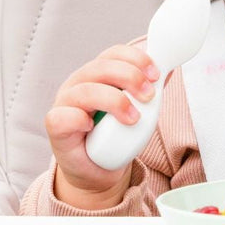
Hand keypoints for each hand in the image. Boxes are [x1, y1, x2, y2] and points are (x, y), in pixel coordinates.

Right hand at [44, 44, 160, 208]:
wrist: (97, 170)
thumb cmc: (115, 136)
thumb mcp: (136, 109)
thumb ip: (146, 90)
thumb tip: (168, 70)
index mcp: (97, 74)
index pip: (113, 54)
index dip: (135, 59)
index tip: (155, 75)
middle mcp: (79, 83)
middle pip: (101, 67)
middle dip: (130, 77)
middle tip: (149, 95)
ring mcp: (65, 104)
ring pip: (85, 91)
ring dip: (114, 101)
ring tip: (133, 118)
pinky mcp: (56, 127)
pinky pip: (62, 117)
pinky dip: (79, 119)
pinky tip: (91, 127)